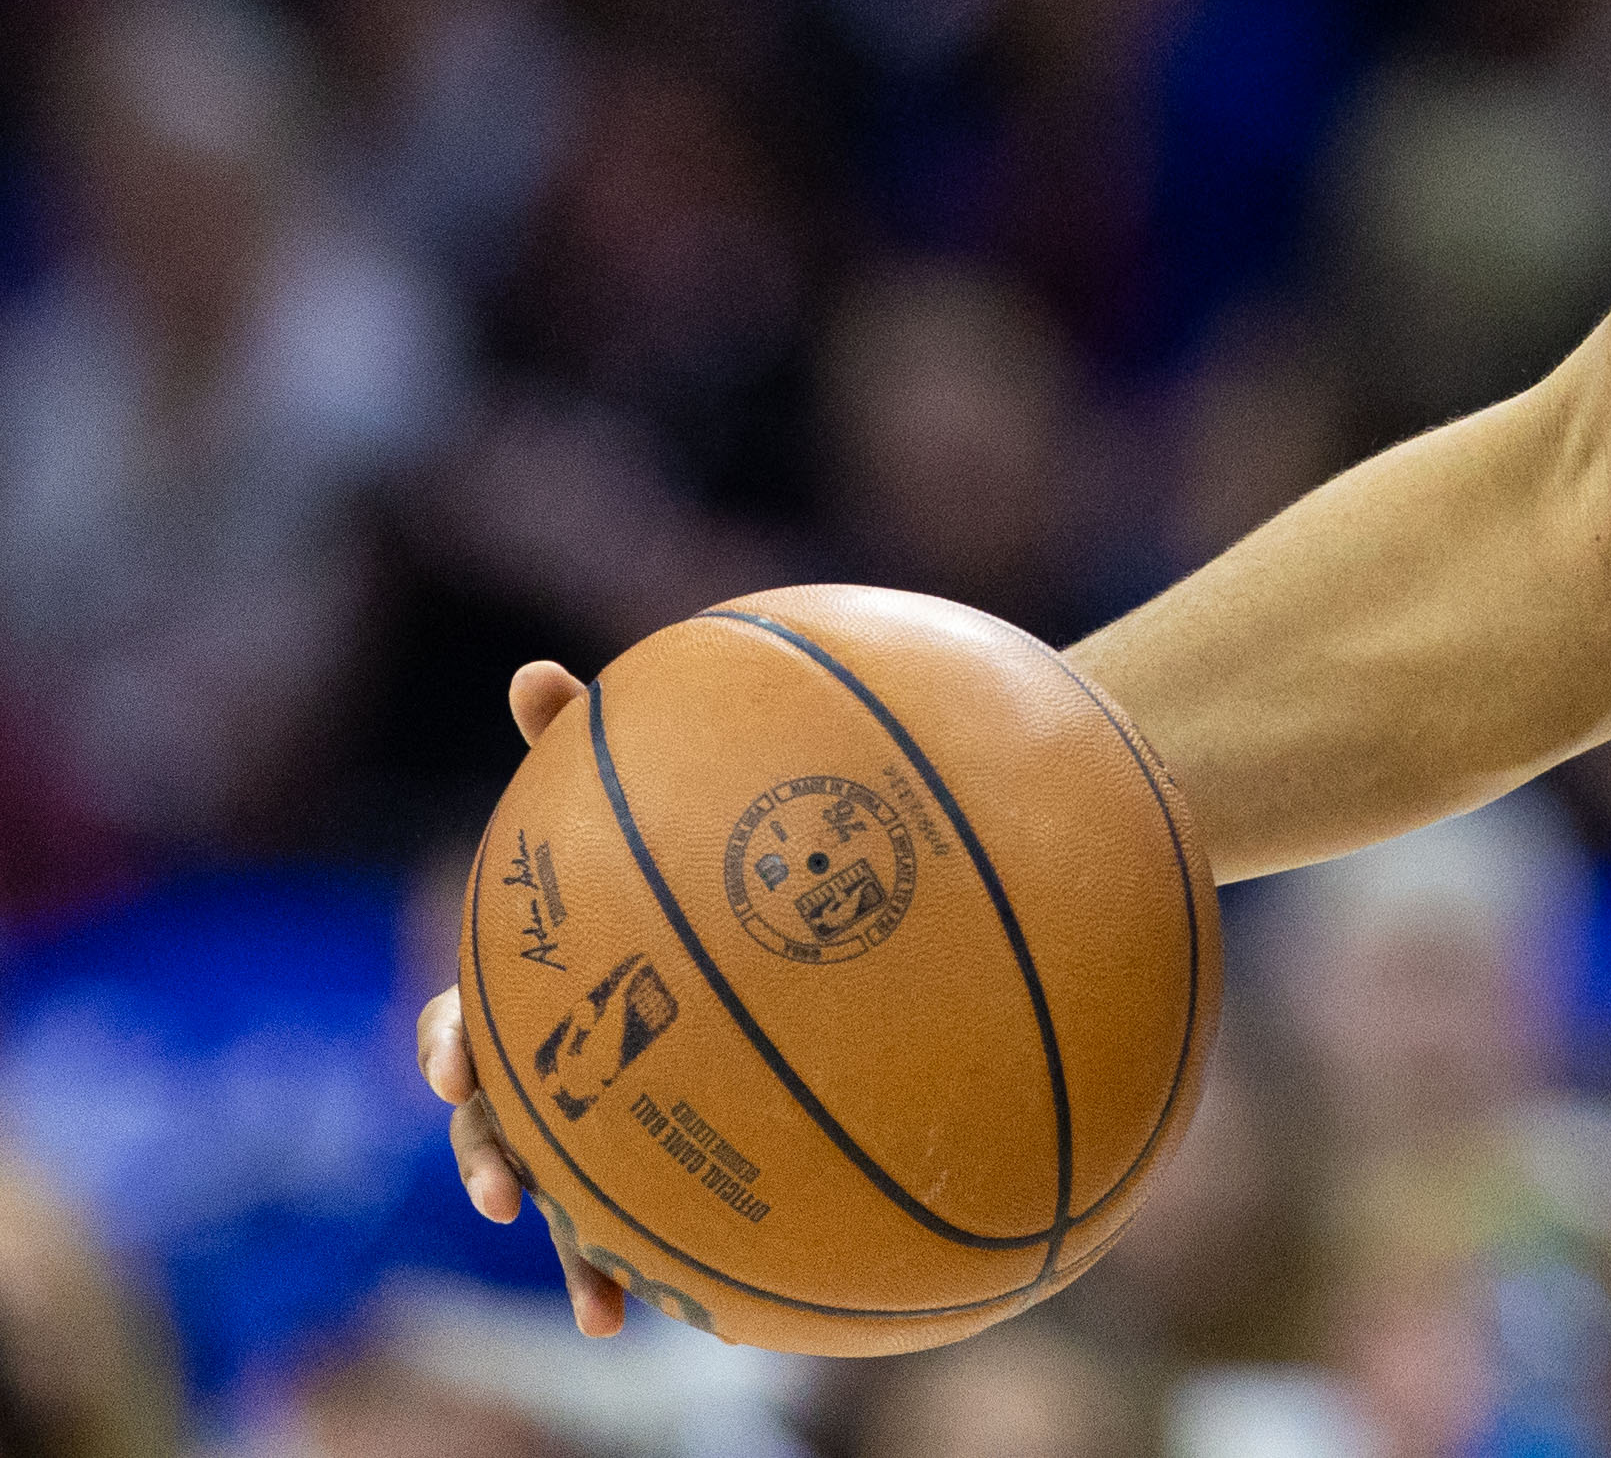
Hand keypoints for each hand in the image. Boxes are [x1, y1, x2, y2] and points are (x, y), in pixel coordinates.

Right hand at [419, 660, 629, 1338]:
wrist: (780, 912)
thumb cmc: (681, 850)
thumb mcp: (639, 795)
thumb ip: (584, 746)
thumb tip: (532, 672)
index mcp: (535, 990)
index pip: (465, 1023)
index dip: (450, 1043)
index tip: (456, 1059)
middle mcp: (557, 1066)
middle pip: (496, 1124)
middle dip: (489, 1156)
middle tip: (501, 1183)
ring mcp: (608, 1122)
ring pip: (571, 1194)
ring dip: (571, 1248)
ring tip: (597, 1295)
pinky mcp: (669, 1163)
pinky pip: (653, 1225)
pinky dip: (649, 1269)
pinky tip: (677, 1319)